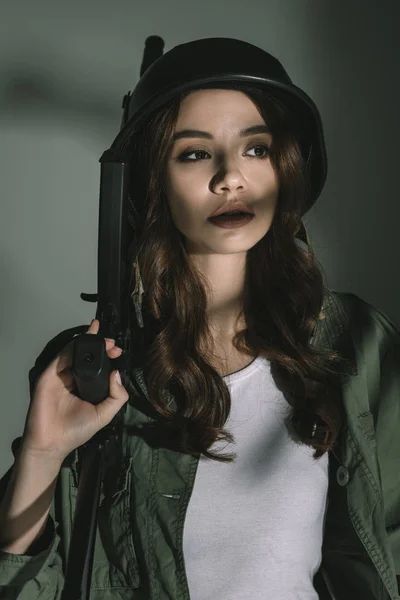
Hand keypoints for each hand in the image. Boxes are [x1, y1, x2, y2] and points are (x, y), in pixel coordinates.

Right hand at [21, 319, 128, 461]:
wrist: (52, 442)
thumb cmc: (76, 431)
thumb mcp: (104, 414)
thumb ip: (116, 396)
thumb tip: (117, 373)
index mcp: (86, 386)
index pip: (97, 365)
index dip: (107, 356)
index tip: (117, 351)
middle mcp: (73, 378)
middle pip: (86, 355)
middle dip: (100, 345)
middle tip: (112, 344)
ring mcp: (60, 376)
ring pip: (73, 352)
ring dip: (88, 342)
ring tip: (103, 339)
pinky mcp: (48, 376)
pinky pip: (61, 358)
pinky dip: (72, 347)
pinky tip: (84, 342)